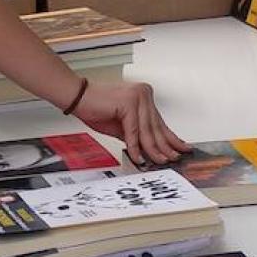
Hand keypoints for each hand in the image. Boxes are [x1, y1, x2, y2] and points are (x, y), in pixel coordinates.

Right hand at [69, 80, 189, 165]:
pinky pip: (133, 131)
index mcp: (144, 96)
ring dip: (153, 150)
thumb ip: (137, 135)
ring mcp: (137, 98)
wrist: (76, 97)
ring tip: (159, 161)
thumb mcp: (121, 126)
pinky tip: (138, 157)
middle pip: (156, 127)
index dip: (170, 138)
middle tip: (173, 158)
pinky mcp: (128, 104)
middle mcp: (144, 94)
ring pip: (147, 130)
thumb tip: (150, 151)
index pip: (160, 122)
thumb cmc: (96, 108)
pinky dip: (135, 147)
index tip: (180, 148)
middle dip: (165, 146)